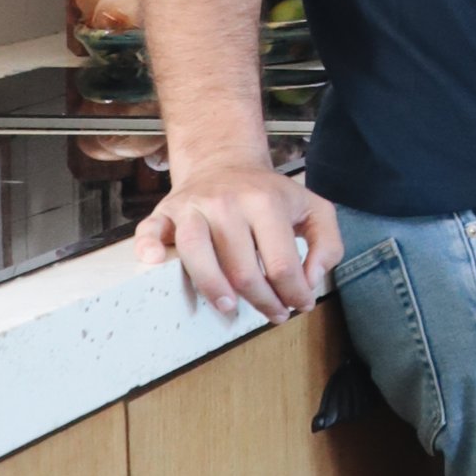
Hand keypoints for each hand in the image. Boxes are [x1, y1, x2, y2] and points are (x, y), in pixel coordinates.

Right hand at [135, 159, 341, 322]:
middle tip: (273, 313)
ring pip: (196, 253)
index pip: (281, 263)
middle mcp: (227, 203)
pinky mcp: (166, 211)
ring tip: (230, 307)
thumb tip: (309, 282)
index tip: (299, 305)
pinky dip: (147, 247)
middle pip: (241, 268)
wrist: (225, 162)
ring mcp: (193, 206)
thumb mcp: (314, 209)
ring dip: (213, 288)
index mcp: (266, 202)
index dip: (294, 293)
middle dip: (262, 301)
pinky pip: (150, 231)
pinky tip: (153, 262)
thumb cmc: (270, 195)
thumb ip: (327, 245)